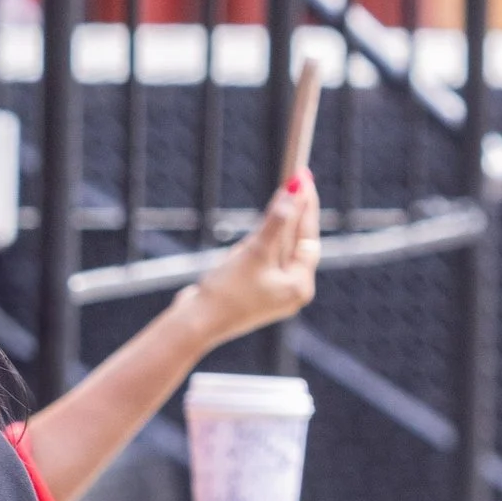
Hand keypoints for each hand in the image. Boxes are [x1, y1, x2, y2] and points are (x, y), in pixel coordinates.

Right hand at [194, 169, 319, 347]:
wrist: (194, 324)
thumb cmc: (226, 292)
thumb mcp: (255, 252)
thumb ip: (276, 221)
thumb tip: (294, 191)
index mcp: (300, 285)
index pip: (307, 236)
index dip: (306, 204)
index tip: (303, 176)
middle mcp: (291, 291)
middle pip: (293, 243)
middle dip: (283, 220)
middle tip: (289, 184)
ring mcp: (273, 294)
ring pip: (273, 251)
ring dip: (261, 238)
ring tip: (246, 246)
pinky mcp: (254, 293)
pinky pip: (259, 262)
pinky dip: (251, 251)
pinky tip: (235, 257)